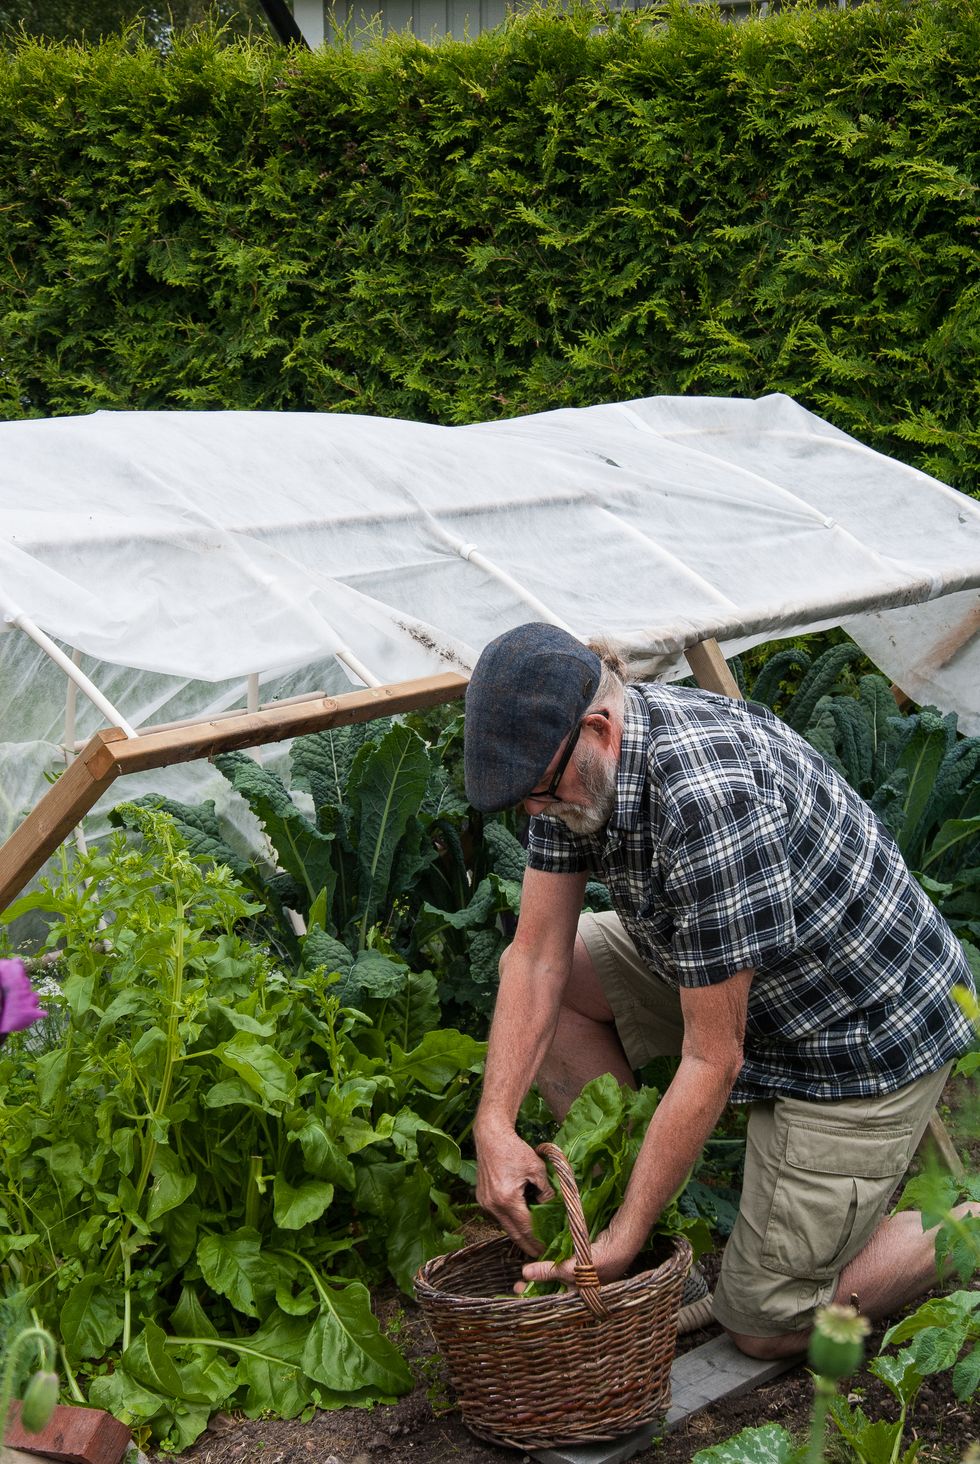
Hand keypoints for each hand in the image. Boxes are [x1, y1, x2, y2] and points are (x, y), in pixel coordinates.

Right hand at [474, 1121, 553, 1255]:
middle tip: (540, 1254)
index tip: (547, 1250)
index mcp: (508, 1199)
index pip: (526, 1228)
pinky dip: (510, 1220)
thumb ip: (545, 1191)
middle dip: (527, 1245)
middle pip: (513, 1233)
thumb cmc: (515, 1149)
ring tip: (532, 1239)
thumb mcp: (537, 1169)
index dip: (537, 1241)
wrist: (491, 1137)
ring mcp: (485, 1203)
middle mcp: (493, 1205)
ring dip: (518, 1232)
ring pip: (505, 1225)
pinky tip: (520, 1220)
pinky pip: (498, 1215)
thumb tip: (550, 1207)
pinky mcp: (482, 1198)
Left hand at [520, 1214, 638, 1288]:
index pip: (554, 1300)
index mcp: (579, 1296)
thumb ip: (550, 1272)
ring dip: (543, 1273)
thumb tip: (525, 1274)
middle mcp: (580, 1287)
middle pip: (553, 1289)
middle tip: (517, 1284)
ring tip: (525, 1272)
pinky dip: (553, 1262)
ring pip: (557, 1276)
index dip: (536, 1296)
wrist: (621, 1242)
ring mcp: (581, 1274)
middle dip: (536, 1286)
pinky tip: (541, 1258)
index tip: (518, 1290)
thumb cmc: (600, 1262)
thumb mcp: (572, 1269)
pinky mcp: (581, 1260)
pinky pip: (563, 1263)